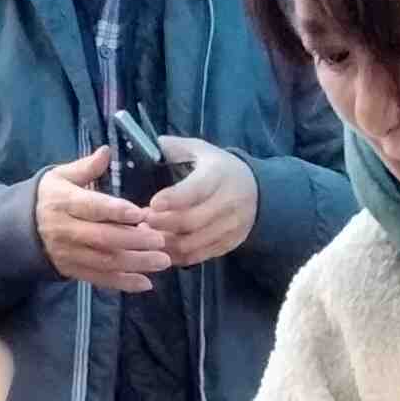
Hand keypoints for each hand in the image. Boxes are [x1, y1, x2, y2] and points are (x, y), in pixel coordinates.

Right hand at [33, 145, 171, 293]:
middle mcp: (66, 230)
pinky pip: (99, 279)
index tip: (140, 212)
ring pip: (104, 262)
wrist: (19, 227)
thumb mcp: (60, 176)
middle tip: (161, 240)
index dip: (116, 211)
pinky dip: (123, 283)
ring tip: (162, 261)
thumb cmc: (50, 196)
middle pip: (102, 238)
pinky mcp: (72, 270)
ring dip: (135, 263)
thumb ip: (85, 167)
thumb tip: (106, 151)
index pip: (91, 207)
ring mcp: (69, 254)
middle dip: (134, 241)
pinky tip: (146, 283)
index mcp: (63, 202)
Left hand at [147, 138, 257, 265]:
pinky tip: (162, 246)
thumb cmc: (220, 169)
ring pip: (192, 244)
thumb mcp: (203, 151)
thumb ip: (177, 147)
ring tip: (147, 233)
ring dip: (166, 242)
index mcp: (219, 175)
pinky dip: (176, 255)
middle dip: (162, 223)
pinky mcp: (228, 245)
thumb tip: (151, 144)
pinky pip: (198, 257)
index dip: (173, 199)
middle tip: (142, 220)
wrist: (257, 192)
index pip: (196, 190)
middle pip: (191, 221)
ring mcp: (230, 227)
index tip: (152, 204)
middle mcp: (228, 203)